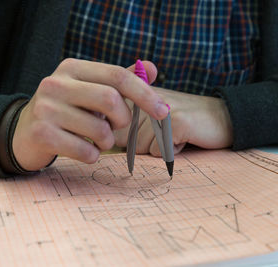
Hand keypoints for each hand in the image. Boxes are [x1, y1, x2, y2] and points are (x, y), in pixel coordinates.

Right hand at [12, 58, 167, 170]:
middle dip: (123, 120)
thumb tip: (151, 68)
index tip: (163, 112)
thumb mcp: (87, 91)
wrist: (23, 133)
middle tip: (117, 129)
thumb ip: (118, 81)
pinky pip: (85, 151)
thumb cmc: (64, 111)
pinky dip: (92, 156)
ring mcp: (46, 109)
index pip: (117, 75)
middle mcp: (55, 84)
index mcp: (71, 69)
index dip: (145, 94)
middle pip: (110, 100)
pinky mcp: (42, 134)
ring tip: (96, 140)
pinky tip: (82, 150)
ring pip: (99, 130)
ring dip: (106, 142)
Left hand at [114, 87, 233, 155]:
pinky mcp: (174, 122)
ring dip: (159, 149)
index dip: (124, 138)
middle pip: (126, 141)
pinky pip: (158, 152)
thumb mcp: (151, 118)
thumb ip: (126, 125)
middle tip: (164, 133)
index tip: (144, 132)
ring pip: (141, 148)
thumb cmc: (181, 123)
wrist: (223, 117)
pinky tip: (184, 139)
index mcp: (135, 95)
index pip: (112, 127)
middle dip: (144, 145)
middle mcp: (144, 97)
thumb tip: (102, 143)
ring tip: (175, 134)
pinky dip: (172, 152)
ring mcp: (159, 108)